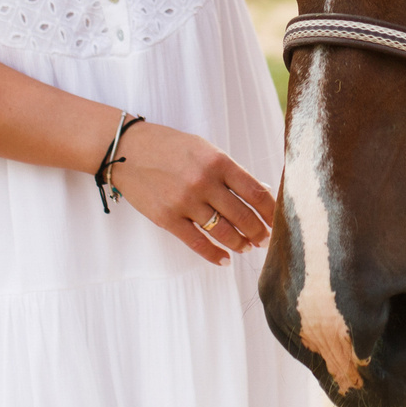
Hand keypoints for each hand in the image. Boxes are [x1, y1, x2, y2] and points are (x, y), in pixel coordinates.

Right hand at [108, 122, 276, 264]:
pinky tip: (225, 259)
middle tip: (265, 240)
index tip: (279, 220)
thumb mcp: (204, 149)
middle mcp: (204, 182)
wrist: (126, 150)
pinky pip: (197, 243)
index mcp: (217, 161)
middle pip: (243, 215)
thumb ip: (230, 171)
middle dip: (258, 231)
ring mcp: (185, 202)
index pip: (255, 192)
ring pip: (223, 232)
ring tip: (248, 248)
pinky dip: (214, 255)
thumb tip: (260, 192)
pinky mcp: (168, 218)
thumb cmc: (170, 147)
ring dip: (240, 243)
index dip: (271, 210)